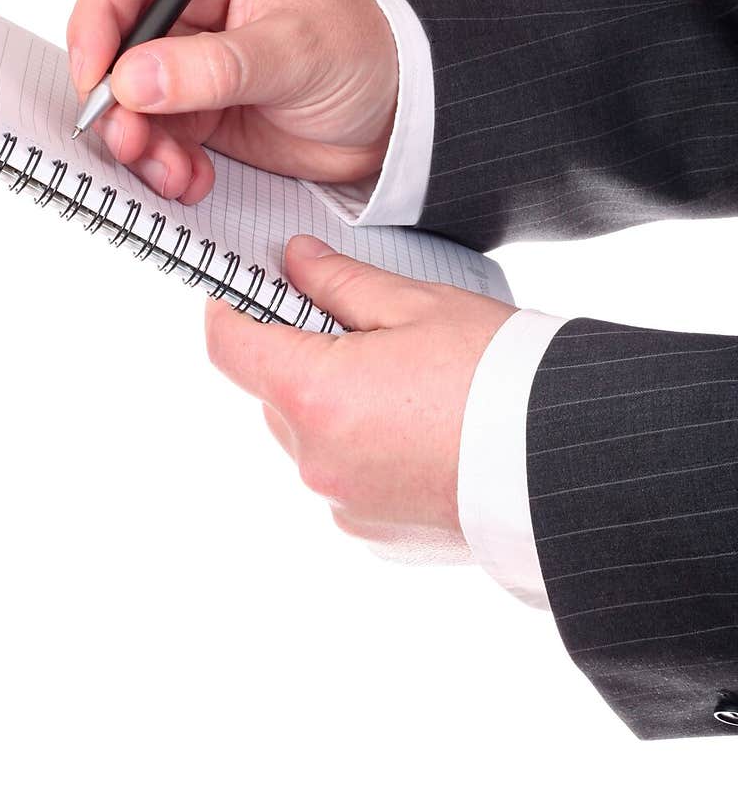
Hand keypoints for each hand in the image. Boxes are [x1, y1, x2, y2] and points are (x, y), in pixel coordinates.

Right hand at [66, 0, 397, 204]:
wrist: (402, 115)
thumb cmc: (367, 53)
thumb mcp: (294, 53)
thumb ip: (214, 67)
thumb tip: (133, 78)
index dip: (99, 22)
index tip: (95, 75)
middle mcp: (196, 9)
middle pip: (119, 47)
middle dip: (117, 101)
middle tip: (130, 139)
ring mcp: (193, 64)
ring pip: (132, 102)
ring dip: (141, 143)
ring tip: (172, 171)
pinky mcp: (201, 112)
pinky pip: (159, 139)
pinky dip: (166, 165)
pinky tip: (192, 179)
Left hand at [206, 236, 515, 563]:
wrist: (570, 462)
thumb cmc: (500, 373)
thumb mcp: (418, 305)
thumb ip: (340, 282)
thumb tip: (294, 261)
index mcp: (315, 396)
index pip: (229, 347)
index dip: (230, 309)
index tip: (249, 289)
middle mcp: (316, 462)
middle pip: (273, 396)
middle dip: (302, 358)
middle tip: (362, 331)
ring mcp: (344, 507)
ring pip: (310, 441)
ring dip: (337, 411)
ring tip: (411, 389)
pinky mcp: (376, 538)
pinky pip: (347, 483)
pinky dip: (368, 455)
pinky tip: (426, 436)